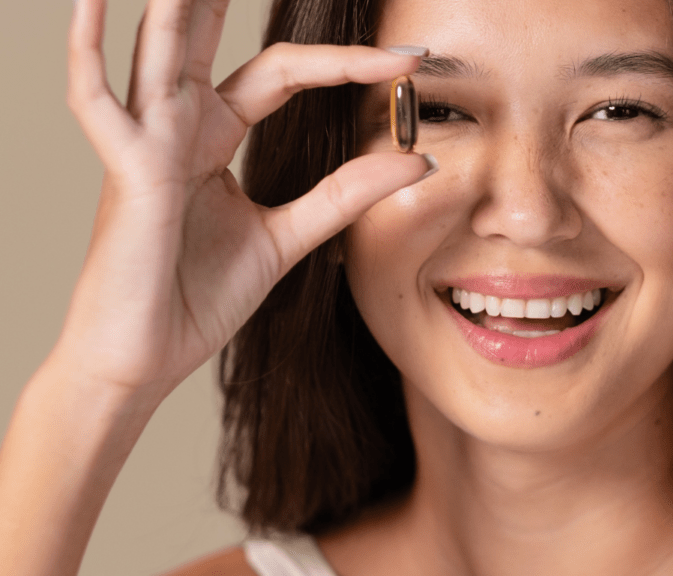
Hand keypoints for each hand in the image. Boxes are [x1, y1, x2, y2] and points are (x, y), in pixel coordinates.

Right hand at [62, 0, 433, 402]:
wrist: (144, 359)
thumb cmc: (195, 299)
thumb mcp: (287, 238)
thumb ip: (344, 195)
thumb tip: (416, 160)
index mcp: (212, 138)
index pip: (283, 74)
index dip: (345, 63)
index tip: (408, 60)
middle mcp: (177, 127)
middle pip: (210, 40)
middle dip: (233, 0)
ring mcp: (147, 143)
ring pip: (161, 49)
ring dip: (177, 4)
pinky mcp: (128, 170)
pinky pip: (97, 99)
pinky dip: (88, 48)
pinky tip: (92, 2)